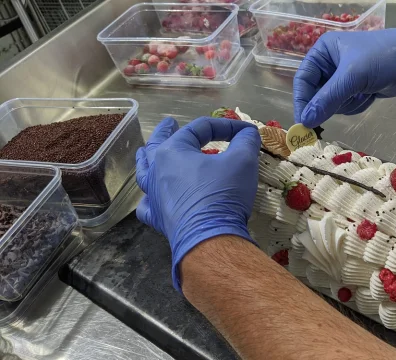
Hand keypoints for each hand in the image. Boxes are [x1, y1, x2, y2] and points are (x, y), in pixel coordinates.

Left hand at [135, 117, 260, 290]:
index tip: (245, 131)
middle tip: (169, 123)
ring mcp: (153, 195)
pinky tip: (153, 198)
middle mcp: (157, 170)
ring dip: (147, 160)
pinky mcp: (158, 218)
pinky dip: (149, 198)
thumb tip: (249, 132)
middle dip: (166, 131)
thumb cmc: (223, 194)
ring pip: (145, 172)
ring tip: (148, 153)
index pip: (199, 128)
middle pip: (158, 144)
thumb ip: (246, 141)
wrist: (210, 238)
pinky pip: (147, 205)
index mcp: (173, 151)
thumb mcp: (243, 161)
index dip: (225, 126)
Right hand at [293, 22, 395, 127]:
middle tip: (341, 107)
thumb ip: (327, 99)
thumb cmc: (383, 58)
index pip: (303, 79)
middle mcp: (330, 64)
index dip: (302, 100)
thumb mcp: (352, 77)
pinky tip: (370, 95)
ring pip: (331, 104)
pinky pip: (346, 106)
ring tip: (363, 93)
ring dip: (346, 104)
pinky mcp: (357, 89)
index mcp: (324, 51)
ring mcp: (344, 78)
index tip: (303, 121)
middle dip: (329, 103)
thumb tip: (306, 121)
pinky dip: (357, 105)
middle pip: (316, 94)